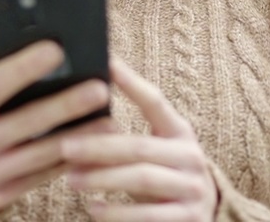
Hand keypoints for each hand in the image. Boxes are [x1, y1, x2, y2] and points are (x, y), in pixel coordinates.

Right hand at [0, 41, 114, 212]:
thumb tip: (36, 61)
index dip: (23, 68)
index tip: (56, 49)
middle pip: (24, 123)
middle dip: (65, 104)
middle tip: (99, 88)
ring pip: (40, 154)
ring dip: (79, 137)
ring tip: (108, 119)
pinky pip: (40, 177)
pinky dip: (68, 160)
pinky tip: (93, 145)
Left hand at [62, 59, 217, 220]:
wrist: (204, 217)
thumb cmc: (164, 178)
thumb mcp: (154, 154)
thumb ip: (123, 139)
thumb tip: (75, 122)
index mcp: (180, 133)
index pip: (155, 102)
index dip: (131, 82)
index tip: (106, 63)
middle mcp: (191, 157)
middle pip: (140, 146)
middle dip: (99, 146)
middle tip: (65, 147)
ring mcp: (192, 189)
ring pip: (141, 178)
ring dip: (102, 178)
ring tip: (71, 180)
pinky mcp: (189, 219)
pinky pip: (147, 215)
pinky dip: (117, 212)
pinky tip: (93, 208)